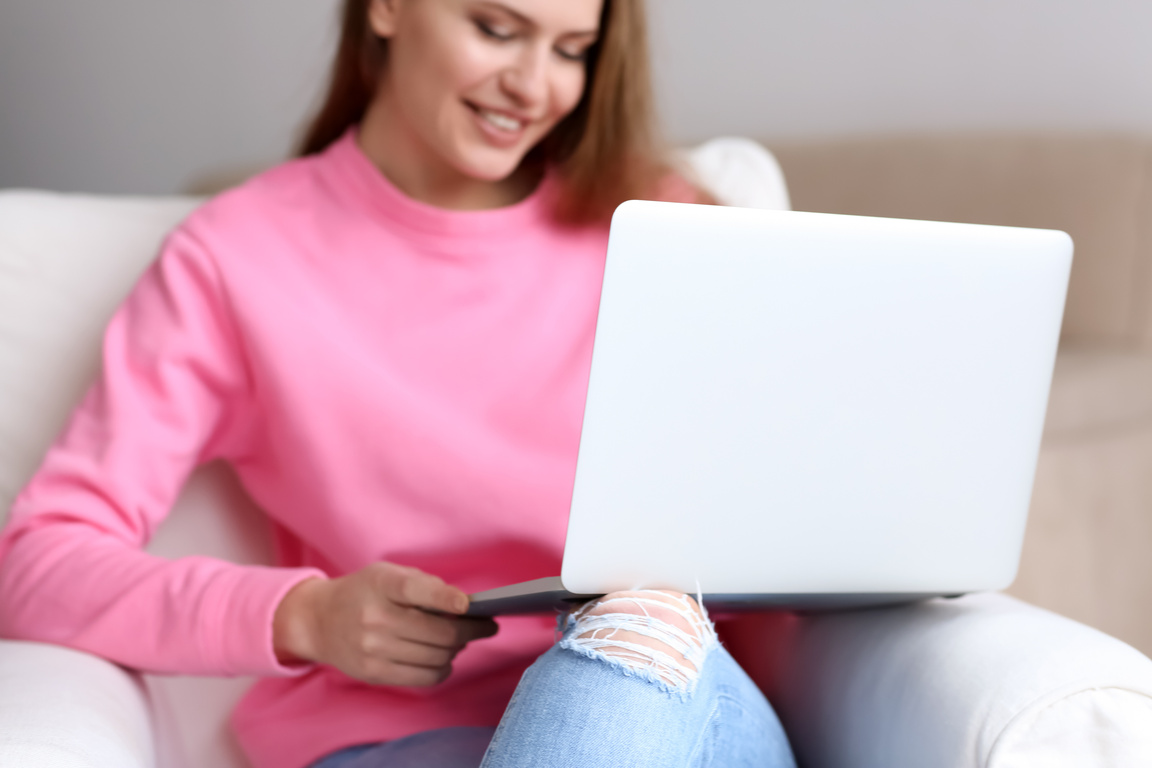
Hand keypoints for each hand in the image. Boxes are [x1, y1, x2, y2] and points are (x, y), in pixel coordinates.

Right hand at [273, 562, 497, 686]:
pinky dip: (443, 669)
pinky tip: (444, 658)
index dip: (446, 598)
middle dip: (472, 630)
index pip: (417, 590)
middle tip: (485, 625)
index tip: (469, 605)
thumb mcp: (387, 574)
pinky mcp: (374, 673)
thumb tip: (464, 607)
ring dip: (458, 649)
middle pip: (439, 633)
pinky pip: (424, 677)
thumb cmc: (363, 592)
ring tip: (461, 640)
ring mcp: (373, 649)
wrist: (318, 621)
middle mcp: (376, 617)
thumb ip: (424, 585)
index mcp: (382, 584)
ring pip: (437, 657)